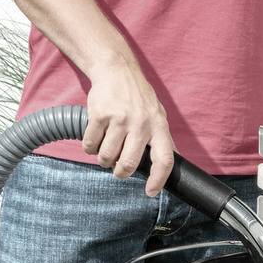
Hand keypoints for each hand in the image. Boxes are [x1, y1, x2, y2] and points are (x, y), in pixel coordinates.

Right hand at [82, 58, 174, 193]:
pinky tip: (94, 137)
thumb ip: (161, 138)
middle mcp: (141, 123)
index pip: (164, 159)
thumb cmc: (138, 96)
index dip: (158, 179)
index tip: (150, 192)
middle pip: (128, 164)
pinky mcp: (100, 115)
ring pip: (106, 157)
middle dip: (120, 173)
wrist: (116, 69)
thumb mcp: (156, 114)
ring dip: (103, 159)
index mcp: (158, 126)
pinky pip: (90, 144)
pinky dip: (90, 147)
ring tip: (105, 149)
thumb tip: (173, 163)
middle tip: (117, 169)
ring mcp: (120, 119)